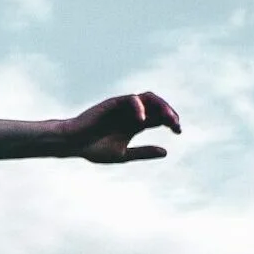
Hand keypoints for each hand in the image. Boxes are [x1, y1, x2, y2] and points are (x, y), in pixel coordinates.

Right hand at [63, 91, 180, 162]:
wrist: (74, 144)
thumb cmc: (94, 149)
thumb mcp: (124, 155)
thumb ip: (143, 152)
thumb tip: (166, 151)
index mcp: (135, 124)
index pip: (159, 118)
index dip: (171, 122)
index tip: (179, 132)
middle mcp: (132, 113)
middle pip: (157, 106)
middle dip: (169, 113)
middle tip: (176, 125)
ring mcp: (123, 107)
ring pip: (148, 98)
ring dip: (159, 106)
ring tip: (167, 119)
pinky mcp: (113, 103)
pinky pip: (131, 99)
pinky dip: (139, 107)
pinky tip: (143, 121)